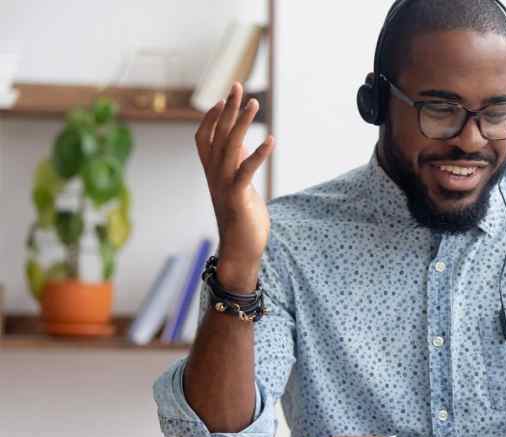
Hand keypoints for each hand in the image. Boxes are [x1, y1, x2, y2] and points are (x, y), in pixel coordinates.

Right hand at [195, 81, 274, 291]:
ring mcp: (224, 186)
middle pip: (217, 135)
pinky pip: (245, 171)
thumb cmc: (242, 219)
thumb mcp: (240, 187)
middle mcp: (214, 176)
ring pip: (229, 147)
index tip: (224, 98)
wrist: (241, 252)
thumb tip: (242, 143)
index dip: (212, 117)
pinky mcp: (237, 198)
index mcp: (213, 173)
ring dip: (242, 123)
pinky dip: (258, 155)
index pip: (204, 138)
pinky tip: (270, 140)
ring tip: (254, 103)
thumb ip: (238, 165)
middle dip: (228, 109)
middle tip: (238, 86)